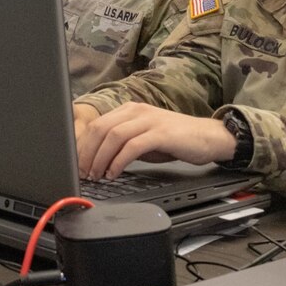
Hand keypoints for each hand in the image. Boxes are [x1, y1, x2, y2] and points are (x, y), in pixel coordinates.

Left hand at [76, 102, 236, 180]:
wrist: (208, 137)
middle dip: (88, 153)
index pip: (97, 124)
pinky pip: (132, 146)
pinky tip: (114, 173)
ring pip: (113, 136)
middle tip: (83, 173)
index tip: (76, 164)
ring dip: (100, 158)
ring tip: (97, 175)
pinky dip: (119, 161)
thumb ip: (123, 144)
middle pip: (101, 129)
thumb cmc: (175, 140)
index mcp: (129, 110)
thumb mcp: (144, 139)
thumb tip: (98, 160)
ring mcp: (149, 120)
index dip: (83, 145)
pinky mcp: (160, 133)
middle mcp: (136, 111)